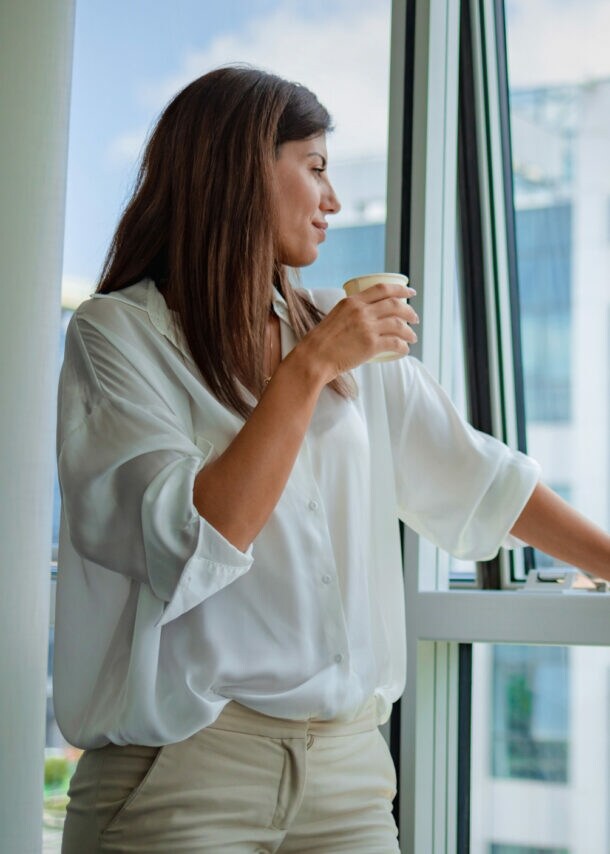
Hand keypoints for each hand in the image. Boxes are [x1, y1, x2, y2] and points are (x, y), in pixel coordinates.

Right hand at [297, 283, 418, 383]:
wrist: (313, 358)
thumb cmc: (320, 342)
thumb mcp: (335, 317)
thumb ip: (351, 314)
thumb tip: (366, 318)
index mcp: (352, 301)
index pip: (383, 289)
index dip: (401, 289)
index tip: (410, 292)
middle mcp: (361, 311)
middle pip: (395, 304)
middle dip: (409, 311)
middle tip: (415, 318)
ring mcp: (367, 327)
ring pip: (398, 324)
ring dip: (409, 331)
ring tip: (412, 337)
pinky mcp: (371, 345)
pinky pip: (395, 343)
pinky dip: (403, 346)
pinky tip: (404, 350)